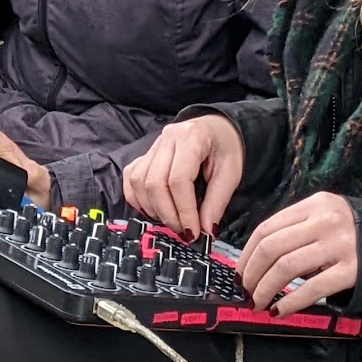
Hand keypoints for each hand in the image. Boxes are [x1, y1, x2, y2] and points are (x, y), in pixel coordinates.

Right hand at [122, 114, 244, 241]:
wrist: (216, 129)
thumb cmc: (225, 149)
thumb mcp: (231, 174)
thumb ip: (217, 202)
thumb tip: (205, 231)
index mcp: (191, 138)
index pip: (179, 180)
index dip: (184, 210)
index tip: (193, 232)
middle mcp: (166, 139)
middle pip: (154, 182)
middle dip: (168, 214)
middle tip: (183, 231)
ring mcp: (152, 146)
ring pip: (139, 182)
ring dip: (152, 209)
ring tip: (172, 221)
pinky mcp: (144, 155)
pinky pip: (130, 178)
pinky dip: (138, 199)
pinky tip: (153, 210)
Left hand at [237, 192, 359, 316]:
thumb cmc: (357, 233)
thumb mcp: (328, 217)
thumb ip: (298, 229)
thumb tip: (259, 258)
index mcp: (315, 205)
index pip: (267, 228)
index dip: (247, 253)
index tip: (240, 271)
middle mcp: (325, 221)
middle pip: (272, 248)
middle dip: (252, 273)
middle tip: (246, 291)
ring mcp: (339, 245)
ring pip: (286, 267)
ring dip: (265, 289)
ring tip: (259, 303)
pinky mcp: (352, 271)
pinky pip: (311, 288)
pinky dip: (290, 302)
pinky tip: (281, 311)